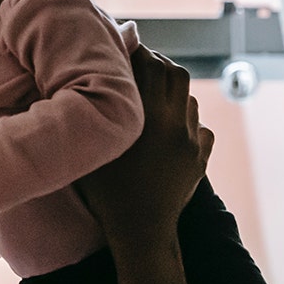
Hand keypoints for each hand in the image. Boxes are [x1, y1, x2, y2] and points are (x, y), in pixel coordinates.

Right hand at [76, 46, 213, 283]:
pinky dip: (187, 121)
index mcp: (150, 114)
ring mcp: (193, 140)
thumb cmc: (108, 192)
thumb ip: (93, 114)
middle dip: (157, 66)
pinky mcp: (201, 158)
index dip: (137, 54)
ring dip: (172, 92)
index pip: (150, 65)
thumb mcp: (93, 148)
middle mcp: (177, 121)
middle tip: (138, 68)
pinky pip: (200, 127)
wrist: (142, 231)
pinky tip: (169, 129)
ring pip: (189, 99)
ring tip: (151, 99)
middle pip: (175, 74)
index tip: (123, 52)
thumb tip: (83, 85)